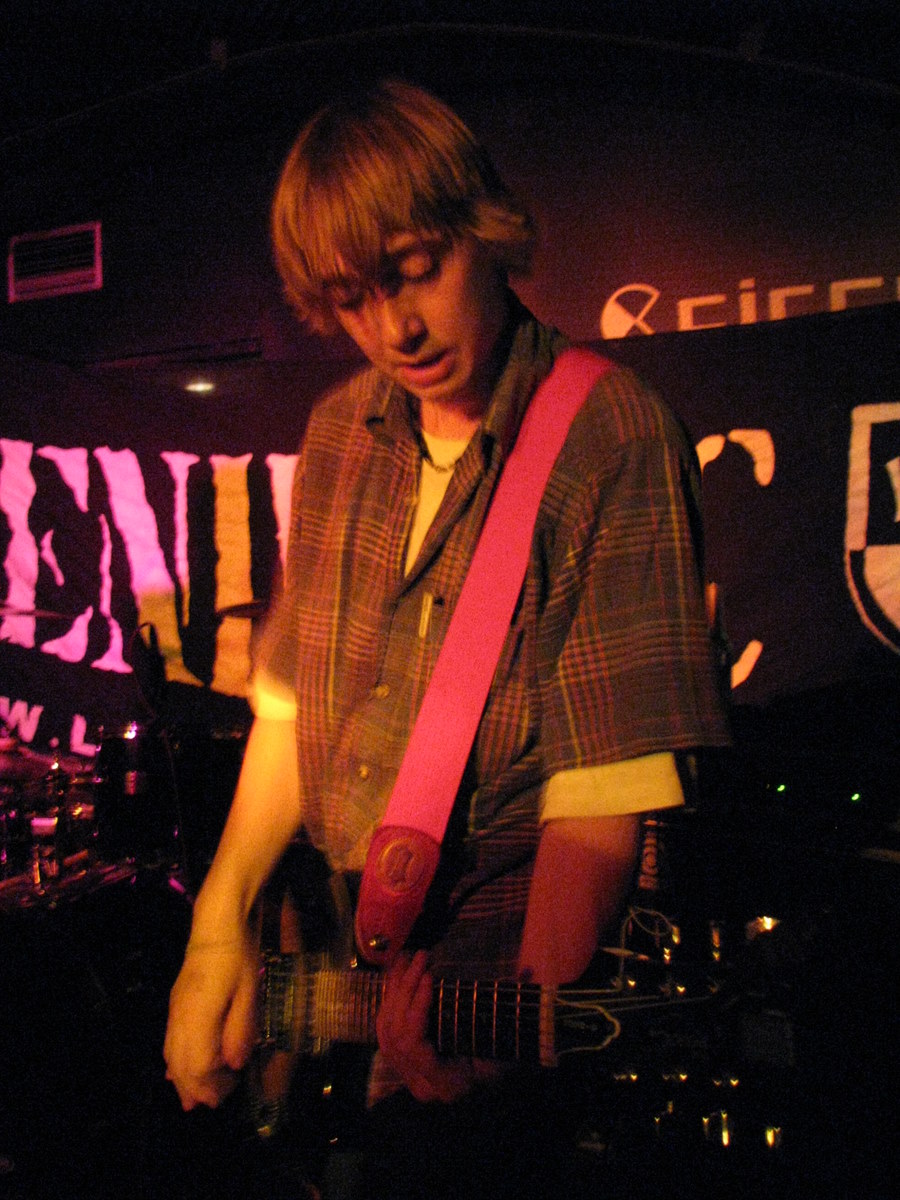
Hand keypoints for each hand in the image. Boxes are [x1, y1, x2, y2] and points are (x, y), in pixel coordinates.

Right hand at [163, 934, 258, 1110]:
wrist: (216, 924)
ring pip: (171, 1056)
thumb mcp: (249, 992)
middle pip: (180, 1066)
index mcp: (198, 1017)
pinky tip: (177, 1071)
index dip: (211, 1085)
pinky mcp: (175, 1004)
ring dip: (182, 1080)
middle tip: (213, 1102)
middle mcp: (180, 1018)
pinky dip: (174, 1062)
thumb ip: (240, 1029)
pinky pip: (169, 1042)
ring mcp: (174, 1011)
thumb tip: (234, 1065)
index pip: (197, 1066)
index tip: (229, 1092)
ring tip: (193, 1098)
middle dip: (195, 1089)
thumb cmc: (238, 956)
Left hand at [376, 951, 498, 1103]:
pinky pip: (385, 1027)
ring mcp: (407, 1074)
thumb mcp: (504, 1051)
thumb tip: (518, 976)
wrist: (487, 1090)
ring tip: (407, 958)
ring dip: (395, 989)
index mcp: (445, 1084)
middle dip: (405, 989)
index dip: (416, 1007)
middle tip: (422, 957)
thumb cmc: (499, 1069)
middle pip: (395, 1031)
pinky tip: (397, 974)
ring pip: (386, 1027)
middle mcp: (420, 1083)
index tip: (430, 976)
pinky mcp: (401, 1062)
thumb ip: (500, 1019)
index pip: (413, 1043)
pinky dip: (390, 999)